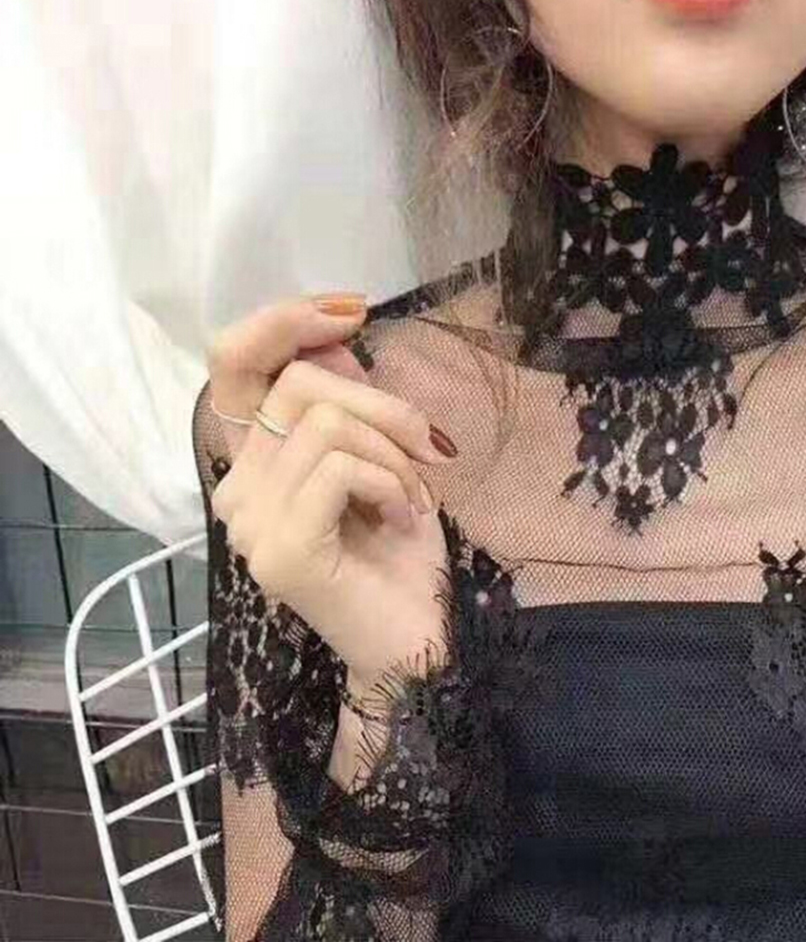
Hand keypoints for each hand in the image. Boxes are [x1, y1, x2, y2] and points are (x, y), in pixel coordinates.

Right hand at [206, 293, 458, 695]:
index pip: (232, 362)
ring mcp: (251, 521)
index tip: (352, 313)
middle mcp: (237, 488)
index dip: (284, 320)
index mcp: (255, 462)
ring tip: (414, 498)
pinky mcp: (280, 548)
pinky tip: (404, 520)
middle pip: (297, 384)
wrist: (414, 636)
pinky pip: (339, 467)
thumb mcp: (382, 457)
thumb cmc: (400, 549)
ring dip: (395, 453)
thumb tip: (339, 343)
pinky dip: (390, 483)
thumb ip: (350, 404)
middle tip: (429, 448)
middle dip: (383, 405)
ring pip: (324, 424)